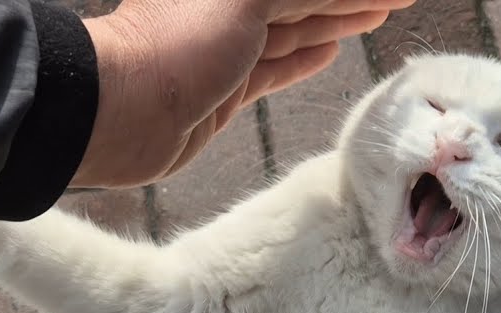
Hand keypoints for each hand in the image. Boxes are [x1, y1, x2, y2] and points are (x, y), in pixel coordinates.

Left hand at [71, 0, 413, 187]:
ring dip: (336, 22)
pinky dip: (304, 59)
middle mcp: (226, 5)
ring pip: (294, 29)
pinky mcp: (224, 90)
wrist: (123, 113)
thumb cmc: (176, 43)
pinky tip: (331, 53)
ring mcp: (225, 48)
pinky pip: (275, 68)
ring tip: (377, 15)